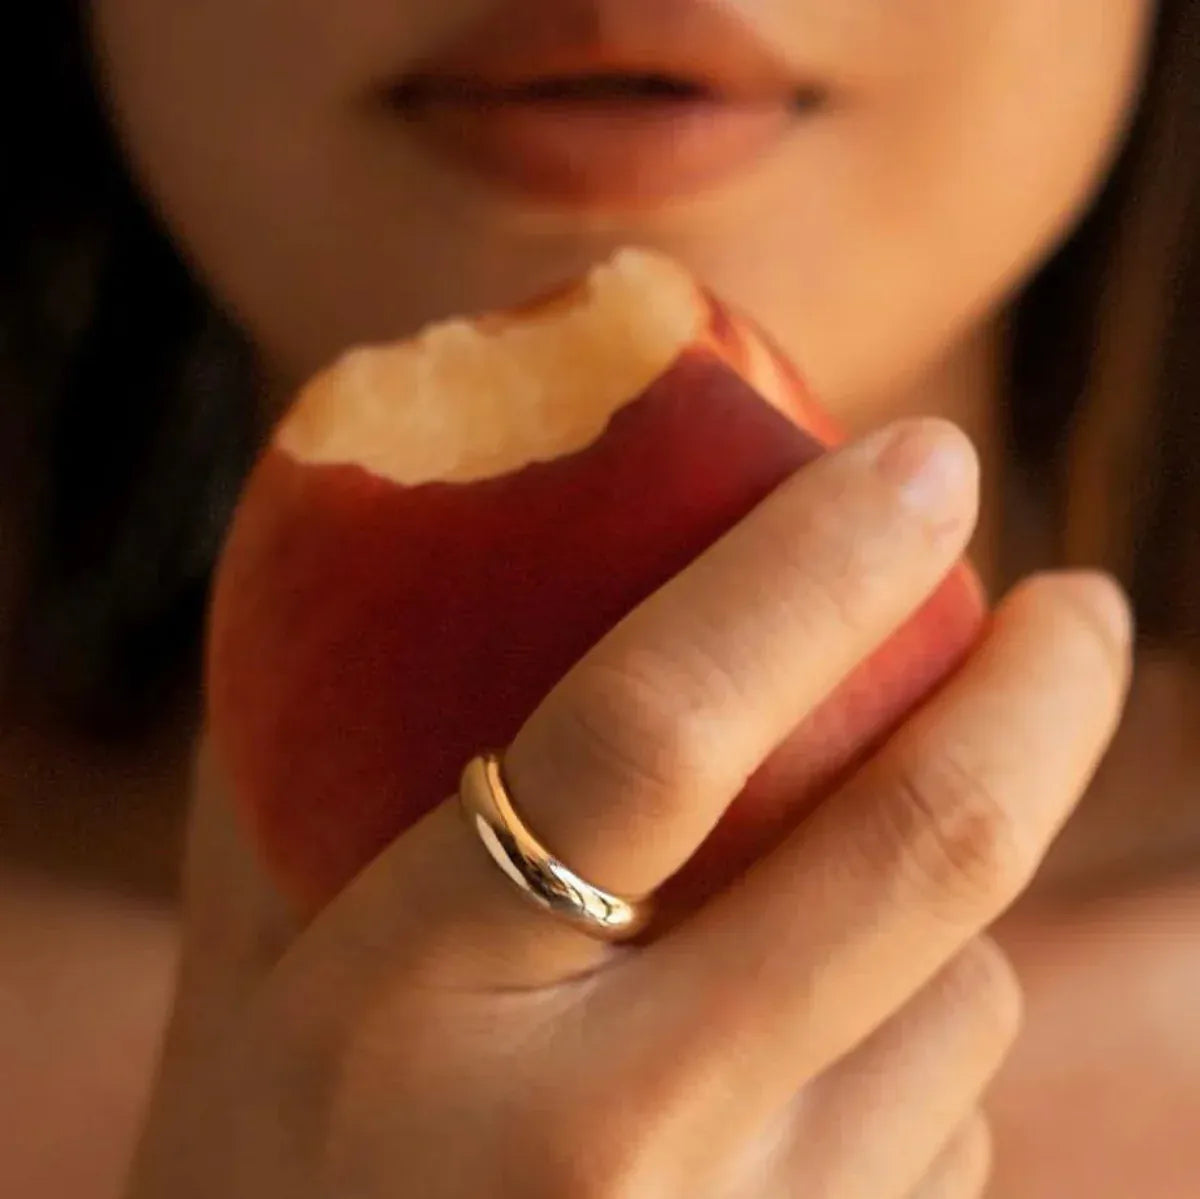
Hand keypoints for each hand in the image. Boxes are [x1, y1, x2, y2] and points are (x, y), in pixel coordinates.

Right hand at [127, 418, 1130, 1197]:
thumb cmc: (251, 1174)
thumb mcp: (254, 965)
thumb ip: (314, 772)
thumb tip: (379, 560)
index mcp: (419, 996)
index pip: (660, 724)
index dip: (812, 562)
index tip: (928, 455)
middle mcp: (603, 1139)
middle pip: (914, 850)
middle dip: (1040, 693)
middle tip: (1079, 602)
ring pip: (962, 993)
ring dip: (943, 892)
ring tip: (837, 882)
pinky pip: (954, 1120)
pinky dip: (916, 1030)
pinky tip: (811, 1049)